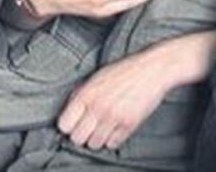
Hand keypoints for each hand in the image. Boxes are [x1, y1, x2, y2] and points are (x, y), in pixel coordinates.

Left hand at [56, 44, 172, 149]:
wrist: (152, 70)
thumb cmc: (124, 71)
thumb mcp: (96, 77)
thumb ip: (81, 93)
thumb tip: (69, 111)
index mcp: (86, 93)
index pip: (64, 124)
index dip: (68, 126)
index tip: (73, 124)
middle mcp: (98, 107)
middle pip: (77, 138)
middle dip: (81, 135)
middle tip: (88, 128)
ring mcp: (114, 117)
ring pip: (94, 144)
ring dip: (97, 138)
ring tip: (102, 128)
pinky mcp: (129, 125)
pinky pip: (112, 144)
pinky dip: (112, 139)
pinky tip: (114, 127)